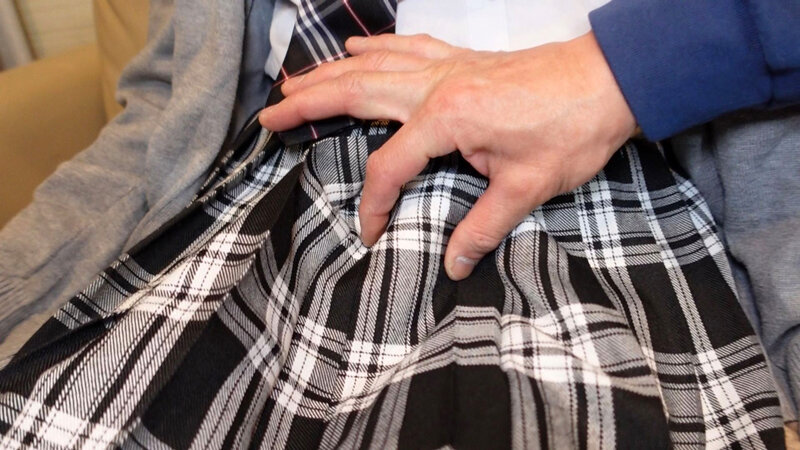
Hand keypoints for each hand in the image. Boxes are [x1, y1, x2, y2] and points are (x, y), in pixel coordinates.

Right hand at [259, 32, 635, 280]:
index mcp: (445, 118)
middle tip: (269, 117)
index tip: (369, 232)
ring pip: (372, 66)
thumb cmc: (573, 128)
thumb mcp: (527, 188)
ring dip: (328, 73)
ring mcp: (446, 66)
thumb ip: (482, 227)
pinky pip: (406, 47)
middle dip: (308, 106)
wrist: (611, 80)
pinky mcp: (462, 59)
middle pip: (355, 93)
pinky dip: (376, 47)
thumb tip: (454, 265)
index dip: (373, 204)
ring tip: (292, 82)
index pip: (389, 167)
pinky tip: (357, 47)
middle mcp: (436, 84)